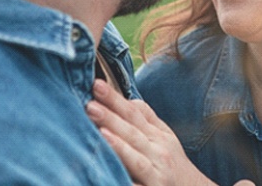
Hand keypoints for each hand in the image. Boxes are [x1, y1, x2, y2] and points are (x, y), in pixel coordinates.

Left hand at [86, 80, 253, 185]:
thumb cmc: (172, 162)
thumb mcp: (164, 136)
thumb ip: (147, 118)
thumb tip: (129, 99)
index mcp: (157, 134)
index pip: (134, 112)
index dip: (115, 99)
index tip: (96, 84)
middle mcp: (158, 150)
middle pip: (132, 131)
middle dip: (111, 117)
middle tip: (89, 103)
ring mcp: (157, 172)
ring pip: (136, 157)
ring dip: (118, 145)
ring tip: (100, 132)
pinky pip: (137, 185)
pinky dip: (127, 179)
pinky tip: (113, 173)